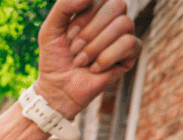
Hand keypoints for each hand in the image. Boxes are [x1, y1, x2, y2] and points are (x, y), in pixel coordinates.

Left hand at [34, 0, 141, 119]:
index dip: (83, 17)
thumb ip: (64, 6)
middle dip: (90, 30)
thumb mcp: (50, 29)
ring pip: (125, 23)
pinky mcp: (132, 53)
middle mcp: (113, 19)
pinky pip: (129, 43)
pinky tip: (94, 69)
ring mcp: (124, 34)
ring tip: (81, 61)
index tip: (68, 36)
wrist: (58, 88)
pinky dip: (106, 57)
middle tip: (74, 49)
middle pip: (117, 5)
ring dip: (96, 46)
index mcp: (96, 9)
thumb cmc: (55, 57)